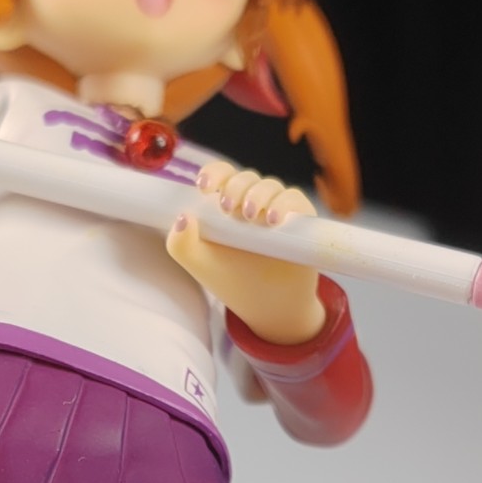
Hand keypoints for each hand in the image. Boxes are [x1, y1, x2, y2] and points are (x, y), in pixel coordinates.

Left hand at [165, 161, 325, 345]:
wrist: (268, 308)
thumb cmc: (233, 283)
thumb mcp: (201, 267)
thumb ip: (181, 246)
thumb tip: (182, 216)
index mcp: (226, 207)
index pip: (221, 177)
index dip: (214, 174)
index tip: (204, 186)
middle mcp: (252, 204)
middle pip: (245, 178)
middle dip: (234, 186)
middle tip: (227, 206)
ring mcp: (277, 211)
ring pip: (270, 186)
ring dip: (258, 194)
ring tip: (250, 216)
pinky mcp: (300, 222)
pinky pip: (295, 201)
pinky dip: (284, 204)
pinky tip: (272, 220)